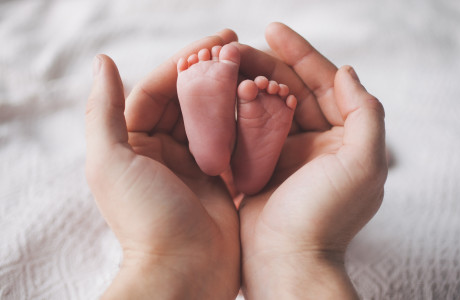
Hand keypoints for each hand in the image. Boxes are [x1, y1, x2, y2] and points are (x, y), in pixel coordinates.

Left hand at [85, 30, 239, 299]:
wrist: (184, 272)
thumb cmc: (145, 219)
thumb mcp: (111, 162)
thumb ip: (103, 111)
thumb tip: (103, 61)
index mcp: (134, 142)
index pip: (157, 89)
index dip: (183, 62)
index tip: (216, 42)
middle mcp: (163, 150)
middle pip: (187, 100)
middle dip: (210, 73)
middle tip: (240, 48)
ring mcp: (194, 165)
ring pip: (213, 117)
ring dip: (230, 94)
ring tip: (254, 71)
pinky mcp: (220, 179)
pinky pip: (233, 142)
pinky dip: (245, 122)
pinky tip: (262, 104)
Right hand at [235, 23, 387, 298]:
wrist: (287, 261)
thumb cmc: (326, 215)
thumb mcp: (363, 163)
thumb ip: (365, 113)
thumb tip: (347, 71)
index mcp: (343, 137)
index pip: (323, 83)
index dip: (301, 53)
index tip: (272, 29)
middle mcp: (315, 141)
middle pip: (290, 89)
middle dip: (265, 65)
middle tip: (236, 47)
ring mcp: (285, 153)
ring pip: (265, 106)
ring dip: (246, 84)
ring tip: (223, 65)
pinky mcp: (258, 166)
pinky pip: (245, 129)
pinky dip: (233, 111)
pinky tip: (217, 94)